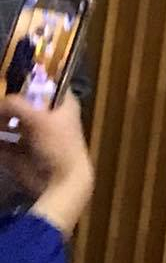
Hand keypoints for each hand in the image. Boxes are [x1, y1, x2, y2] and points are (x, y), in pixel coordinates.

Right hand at [1, 94, 92, 236]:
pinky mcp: (24, 154)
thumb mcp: (37, 118)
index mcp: (63, 103)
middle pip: (25, 103)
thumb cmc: (57, 143)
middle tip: (0, 105)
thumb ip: (16, 105)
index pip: (48, 83)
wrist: (62, 181)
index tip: (12, 81)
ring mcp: (35, 135)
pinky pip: (5, 144)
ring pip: (12, 123)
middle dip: (7, 105)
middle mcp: (50, 116)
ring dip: (0, 123)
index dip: (31, 81)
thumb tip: (1, 102)